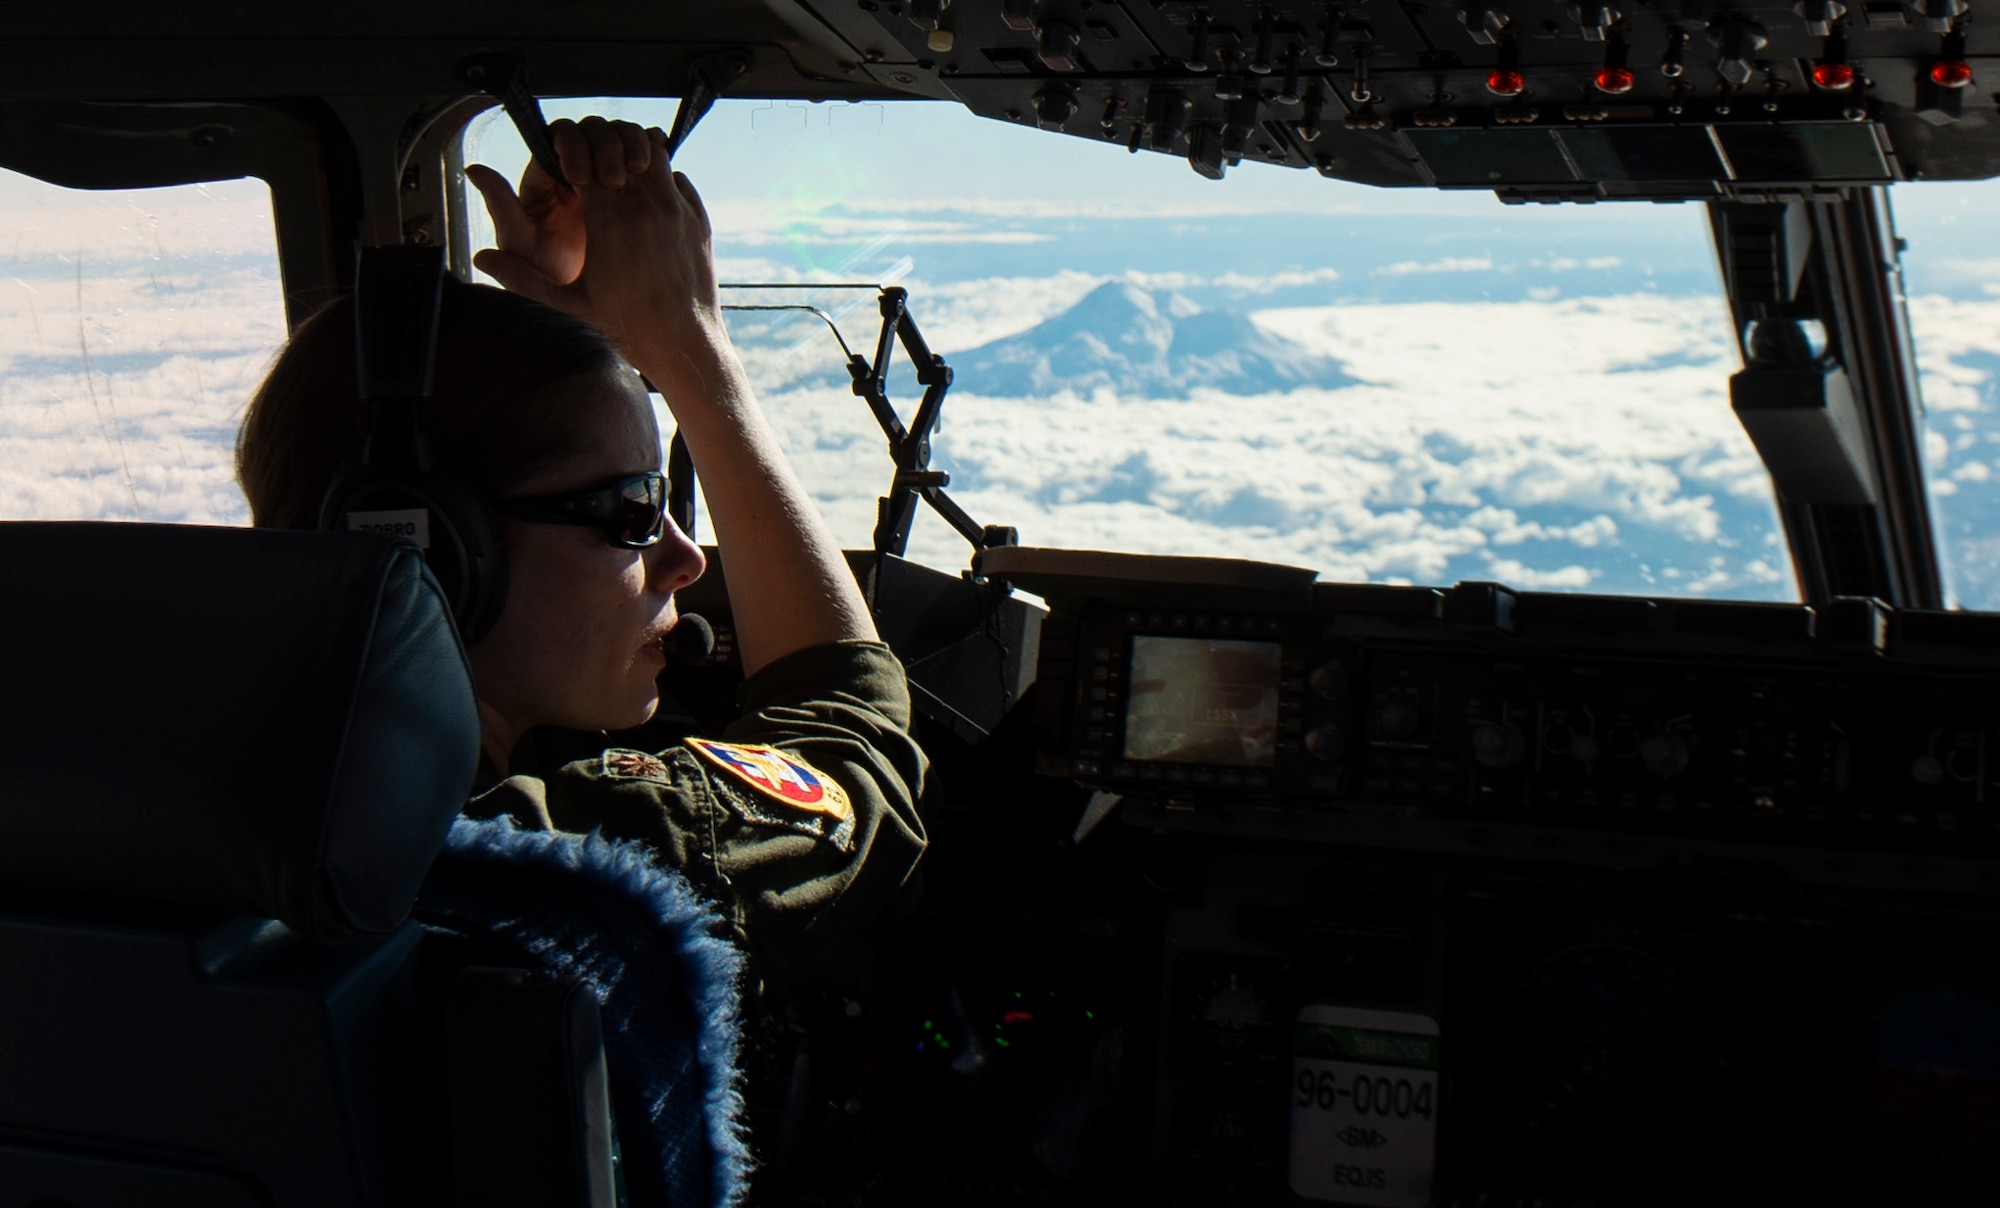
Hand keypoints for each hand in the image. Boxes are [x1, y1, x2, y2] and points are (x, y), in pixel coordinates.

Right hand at [472, 116, 724, 373]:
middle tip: (590, 174)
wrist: (685, 346)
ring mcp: (677, 209)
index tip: (566, 178)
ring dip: (632, 157)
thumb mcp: (567, 305)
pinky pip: (678, 178)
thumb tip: (481, 259)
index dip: (570, 161)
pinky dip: (661, 179)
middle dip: (599, 151)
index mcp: (609, 221)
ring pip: (652, 152)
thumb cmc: (627, 328)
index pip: (583, 160)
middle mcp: (646, 206)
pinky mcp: (699, 219)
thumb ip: (521, 278)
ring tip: (618, 181)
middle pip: (617, 146)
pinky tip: (647, 202)